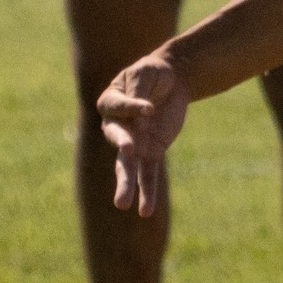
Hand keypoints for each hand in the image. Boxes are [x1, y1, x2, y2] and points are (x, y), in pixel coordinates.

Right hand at [98, 55, 189, 217]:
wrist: (171, 81)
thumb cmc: (154, 73)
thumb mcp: (147, 71)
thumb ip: (139, 86)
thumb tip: (142, 107)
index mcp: (111, 101)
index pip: (116, 107)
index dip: (132, 107)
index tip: (149, 107)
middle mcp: (118, 125)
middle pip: (116, 138)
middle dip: (122, 144)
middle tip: (128, 149)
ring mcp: (134, 142)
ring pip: (127, 165)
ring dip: (126, 184)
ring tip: (122, 204)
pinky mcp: (151, 152)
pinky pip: (149, 175)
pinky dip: (148, 191)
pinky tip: (145, 211)